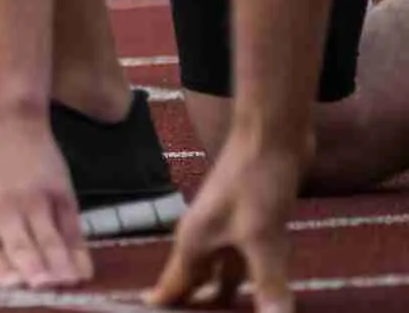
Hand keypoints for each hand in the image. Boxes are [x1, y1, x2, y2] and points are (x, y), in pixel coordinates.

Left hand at [0, 109, 90, 288]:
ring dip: (59, 267)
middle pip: (20, 249)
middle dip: (33, 272)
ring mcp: (33, 201)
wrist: (0, 116)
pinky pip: (72, 230)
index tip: (12, 288)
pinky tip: (82, 272)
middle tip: (41, 287)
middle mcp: (0, 210)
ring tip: (66, 285)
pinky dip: (79, 254)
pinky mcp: (60, 192)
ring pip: (50, 242)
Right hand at [147, 134, 305, 311]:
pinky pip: (243, 263)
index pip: (172, 285)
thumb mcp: (262, 237)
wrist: (270, 137)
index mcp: (194, 241)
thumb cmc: (255, 183)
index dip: (161, 306)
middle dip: (197, 307)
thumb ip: (267, 284)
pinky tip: (263, 293)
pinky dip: (248, 282)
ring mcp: (227, 231)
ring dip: (226, 297)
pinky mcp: (250, 226)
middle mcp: (204, 239)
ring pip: (222, 274)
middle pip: (195, 283)